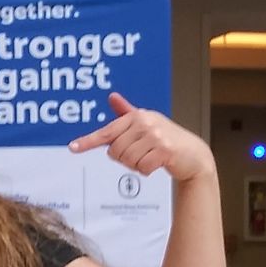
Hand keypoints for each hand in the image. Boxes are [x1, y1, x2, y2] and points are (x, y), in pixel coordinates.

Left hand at [68, 92, 214, 181]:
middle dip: (125, 158)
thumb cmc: (166, 138)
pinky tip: (157, 163)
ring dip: (136, 165)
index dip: (88, 141)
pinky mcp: (164, 150)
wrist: (192, 154)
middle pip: (115, 152)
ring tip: (149, 157)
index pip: (107, 131)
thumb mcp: (145, 123)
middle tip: (140, 153)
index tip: (73, 147)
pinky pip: (142, 167)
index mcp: (136, 116)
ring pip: (127, 161)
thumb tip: (112, 97)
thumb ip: (127, 112)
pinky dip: (147, 170)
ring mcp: (155, 135)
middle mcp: (145, 123)